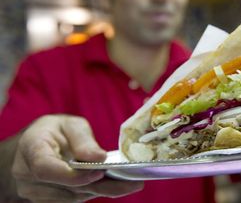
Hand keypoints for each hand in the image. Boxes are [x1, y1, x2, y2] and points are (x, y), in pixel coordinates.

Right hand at [12, 115, 143, 201]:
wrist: (36, 146)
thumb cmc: (55, 131)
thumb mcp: (69, 124)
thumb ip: (83, 139)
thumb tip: (99, 158)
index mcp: (31, 149)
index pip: (45, 169)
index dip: (72, 175)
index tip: (99, 172)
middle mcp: (28, 176)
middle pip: (66, 188)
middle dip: (101, 186)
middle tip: (133, 182)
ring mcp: (37, 192)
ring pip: (74, 197)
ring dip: (103, 190)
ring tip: (131, 183)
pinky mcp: (50, 200)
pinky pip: (76, 199)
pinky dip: (97, 191)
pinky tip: (118, 185)